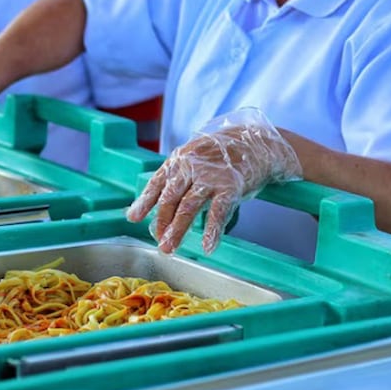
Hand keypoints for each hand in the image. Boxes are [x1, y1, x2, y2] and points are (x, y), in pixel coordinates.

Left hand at [127, 108, 301, 254]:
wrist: (256, 142)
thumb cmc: (222, 156)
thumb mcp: (194, 159)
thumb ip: (176, 179)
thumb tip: (155, 204)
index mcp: (179, 160)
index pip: (157, 182)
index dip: (144, 201)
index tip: (133, 218)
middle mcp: (191, 166)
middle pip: (170, 198)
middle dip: (161, 222)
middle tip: (157, 242)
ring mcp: (210, 176)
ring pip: (189, 207)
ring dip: (178, 230)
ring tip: (169, 247)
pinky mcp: (230, 186)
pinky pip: (218, 212)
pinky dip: (212, 231)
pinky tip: (207, 246)